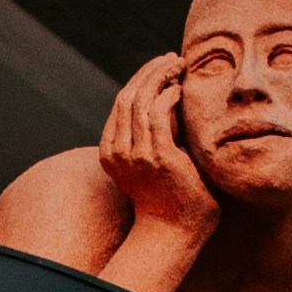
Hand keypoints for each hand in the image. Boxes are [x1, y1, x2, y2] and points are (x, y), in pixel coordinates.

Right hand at [93, 50, 192, 194]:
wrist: (176, 232)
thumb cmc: (170, 197)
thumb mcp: (153, 160)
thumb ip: (153, 133)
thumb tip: (167, 95)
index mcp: (111, 152)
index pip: (121, 103)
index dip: (140, 77)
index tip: (161, 65)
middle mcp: (118, 152)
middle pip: (128, 96)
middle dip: (151, 71)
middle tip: (173, 58)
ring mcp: (136, 155)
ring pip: (142, 101)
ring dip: (162, 77)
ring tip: (180, 66)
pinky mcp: (158, 158)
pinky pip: (159, 115)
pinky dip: (168, 96)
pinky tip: (180, 90)